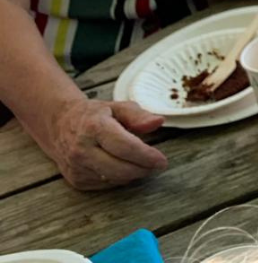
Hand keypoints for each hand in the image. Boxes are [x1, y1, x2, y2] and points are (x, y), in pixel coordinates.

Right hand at [47, 97, 167, 190]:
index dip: (146, 156)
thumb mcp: (117, 107)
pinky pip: (104, 184)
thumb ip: (138, 115)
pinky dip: (119, 178)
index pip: (125, 147)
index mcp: (94, 127)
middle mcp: (82, 149)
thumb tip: (158, 122)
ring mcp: (77, 167)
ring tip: (145, 165)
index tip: (162, 160)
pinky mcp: (75, 180)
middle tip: (158, 166)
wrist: (60, 125)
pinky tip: (125, 167)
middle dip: (143, 169)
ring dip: (133, 175)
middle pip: (119, 168)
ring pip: (113, 179)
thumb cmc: (93, 115)